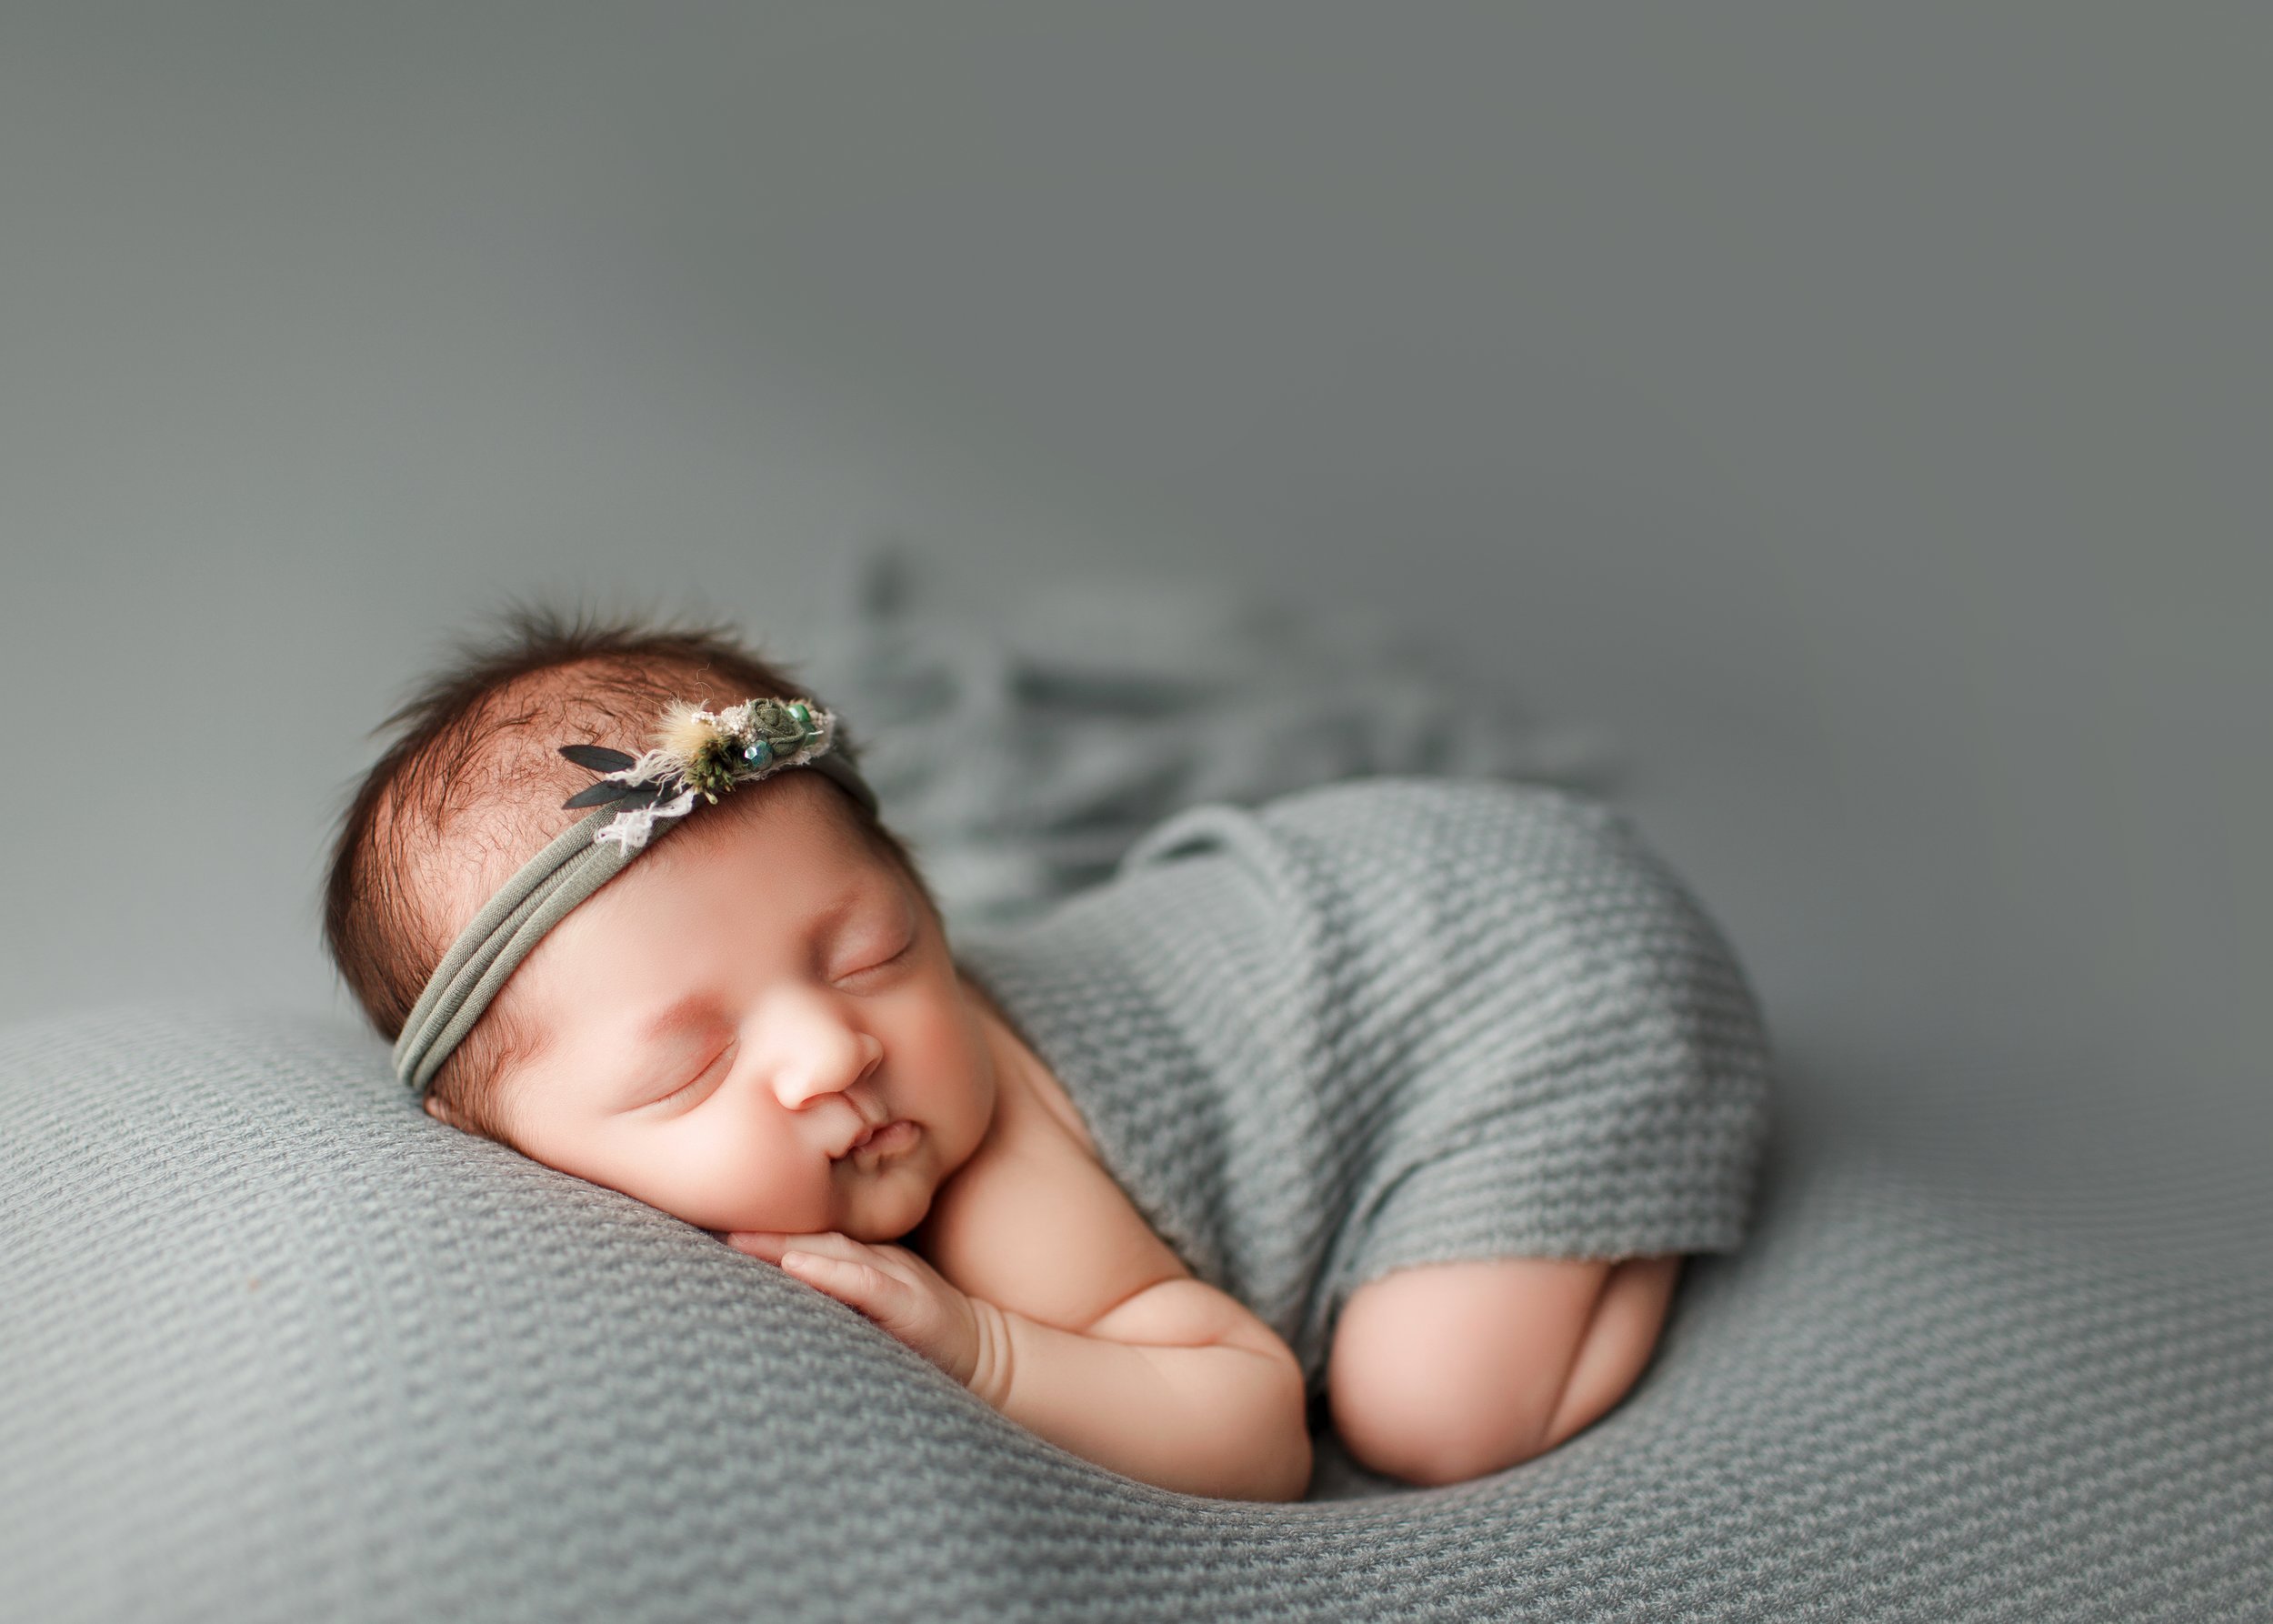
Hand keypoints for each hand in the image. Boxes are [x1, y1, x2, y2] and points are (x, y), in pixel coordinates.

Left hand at [720, 1229, 988, 1390]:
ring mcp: (893, 1277)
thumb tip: (776, 1288)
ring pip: (831, 1252)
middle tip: (705, 1218)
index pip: (802, 1238)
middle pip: (808, 1238)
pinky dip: (831, 1273)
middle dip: (757, 1230)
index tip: (707, 1220)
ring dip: (782, 1244)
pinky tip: (797, 1265)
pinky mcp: (909, 1304)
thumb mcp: (874, 1305)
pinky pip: (865, 1284)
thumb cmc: (922, 1332)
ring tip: (736, 1238)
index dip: (759, 1229)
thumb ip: (835, 1289)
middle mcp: (873, 1260)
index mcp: (860, 1260)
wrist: (986, 1353)